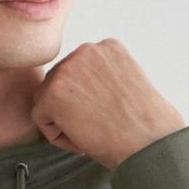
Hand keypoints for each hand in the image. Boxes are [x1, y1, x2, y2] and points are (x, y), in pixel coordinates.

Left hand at [29, 39, 188, 170]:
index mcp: (106, 47)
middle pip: (58, 83)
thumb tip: (77, 91)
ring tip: (90, 133)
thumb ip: (101, 78)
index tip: (106, 116)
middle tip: (96, 128)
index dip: (87, 101)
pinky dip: (57, 136)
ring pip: (46, 100)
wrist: (148, 141)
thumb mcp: (126, 84)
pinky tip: (82, 139)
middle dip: (71, 109)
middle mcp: (85, 51)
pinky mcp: (52, 93)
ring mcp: (67, 69)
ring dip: (63, 121)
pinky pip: (40, 118)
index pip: (77, 73)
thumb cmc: (143, 125)